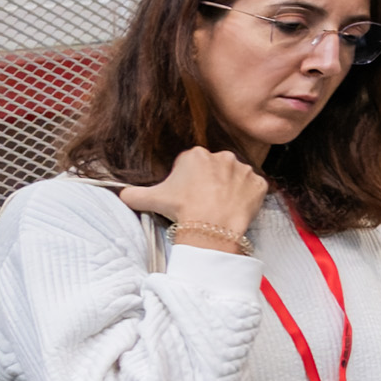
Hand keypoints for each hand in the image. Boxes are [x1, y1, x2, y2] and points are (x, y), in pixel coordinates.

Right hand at [118, 148, 269, 255]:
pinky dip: (249, 197)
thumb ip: (132, 193)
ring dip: (231, 189)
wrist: (211, 226)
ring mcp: (244, 169)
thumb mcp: (150, 199)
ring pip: (236, 178)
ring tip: (220, 206)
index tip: (188, 195)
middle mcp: (222, 156)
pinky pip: (255, 189)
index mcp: (196, 154)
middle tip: (204, 202)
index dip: (189, 181)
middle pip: (216, 169)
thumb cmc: (182, 209)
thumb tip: (121, 193)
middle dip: (211, 183)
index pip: (193, 164)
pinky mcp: (260, 183)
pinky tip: (237, 208)